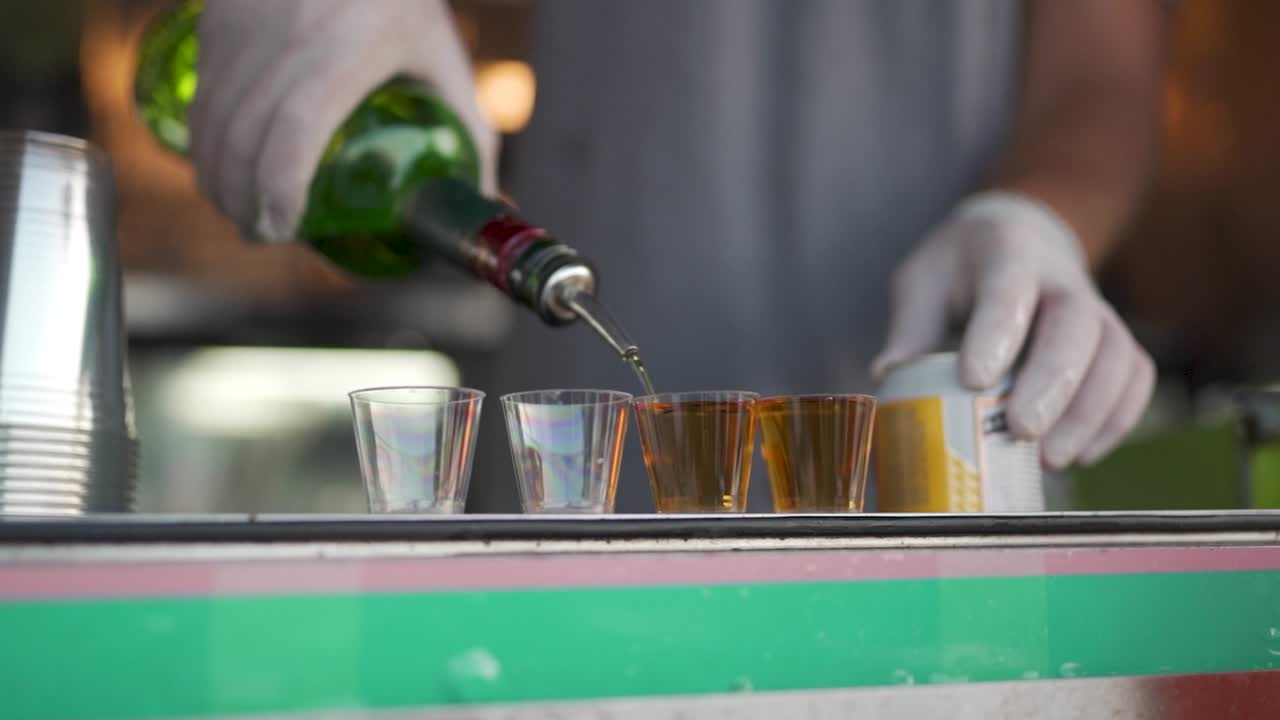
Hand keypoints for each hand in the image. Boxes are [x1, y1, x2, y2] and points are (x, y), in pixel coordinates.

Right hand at [190, 0, 498, 241]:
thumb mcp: (444, 58)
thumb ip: (471, 129)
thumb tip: (485, 201)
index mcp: (347, 50)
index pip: (295, 129)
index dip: (281, 186)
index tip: (284, 226)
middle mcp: (285, 38)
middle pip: (244, 137)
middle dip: (243, 199)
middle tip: (264, 233)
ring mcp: (242, 28)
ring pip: (211, 121)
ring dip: (217, 178)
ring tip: (242, 212)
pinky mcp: (216, 22)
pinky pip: (202, 96)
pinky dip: (204, 142)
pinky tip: (224, 168)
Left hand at [872, 192, 1154, 469]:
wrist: (1022, 237)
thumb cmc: (962, 268)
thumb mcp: (925, 279)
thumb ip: (912, 325)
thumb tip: (889, 376)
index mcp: (1007, 252)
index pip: (1008, 288)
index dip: (996, 333)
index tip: (973, 379)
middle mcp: (1062, 279)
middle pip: (1076, 325)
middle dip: (1052, 382)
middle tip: (1021, 430)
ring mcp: (1099, 309)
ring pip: (1116, 354)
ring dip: (1088, 412)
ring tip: (1049, 459)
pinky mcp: (1116, 341)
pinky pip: (1134, 377)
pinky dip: (1115, 420)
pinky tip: (1080, 455)